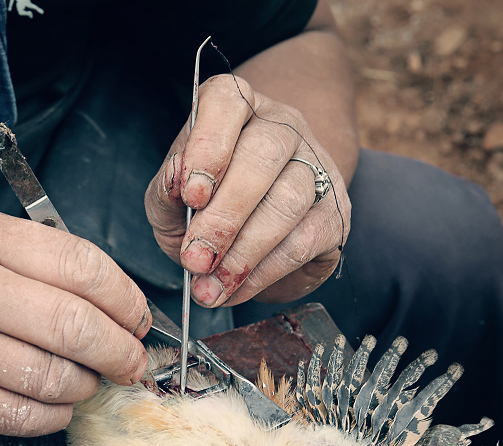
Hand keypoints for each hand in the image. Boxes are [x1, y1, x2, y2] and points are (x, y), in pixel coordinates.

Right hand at [0, 206, 150, 436]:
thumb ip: (18, 259)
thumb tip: (102, 299)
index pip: (80, 263)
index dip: (126, 297)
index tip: (139, 318)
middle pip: (75, 323)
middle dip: (121, 352)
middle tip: (133, 364)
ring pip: (52, 376)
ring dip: (86, 388)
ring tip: (88, 385)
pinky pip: (18, 415)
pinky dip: (52, 417)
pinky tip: (54, 407)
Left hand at [145, 74, 350, 306]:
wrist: (254, 233)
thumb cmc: (206, 206)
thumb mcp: (171, 199)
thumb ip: (166, 192)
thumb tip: (176, 185)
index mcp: (235, 108)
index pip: (228, 101)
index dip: (209, 146)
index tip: (192, 194)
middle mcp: (281, 127)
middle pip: (262, 156)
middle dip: (224, 216)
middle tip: (195, 259)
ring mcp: (316, 165)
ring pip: (288, 201)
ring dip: (243, 252)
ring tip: (210, 286)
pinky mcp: (335, 211)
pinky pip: (303, 241)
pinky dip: (264, 272)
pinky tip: (237, 288)